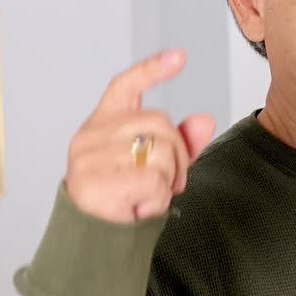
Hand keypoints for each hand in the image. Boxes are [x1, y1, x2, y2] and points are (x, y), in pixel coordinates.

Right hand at [65, 49, 215, 223]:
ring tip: (146, 196)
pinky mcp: (94, 182)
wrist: (93, 239)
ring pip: (160, 153)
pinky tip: (139, 207)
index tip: (179, 56)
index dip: (153, 69)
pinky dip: (157, 199)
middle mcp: (92, 134)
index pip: (126, 85)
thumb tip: (206, 119)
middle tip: (166, 182)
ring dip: (167, 181)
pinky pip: (153, 180)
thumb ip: (181, 142)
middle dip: (177, 156)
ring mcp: (89, 157)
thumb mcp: (155, 166)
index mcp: (103, 123)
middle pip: (160, 124)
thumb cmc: (123, 197)